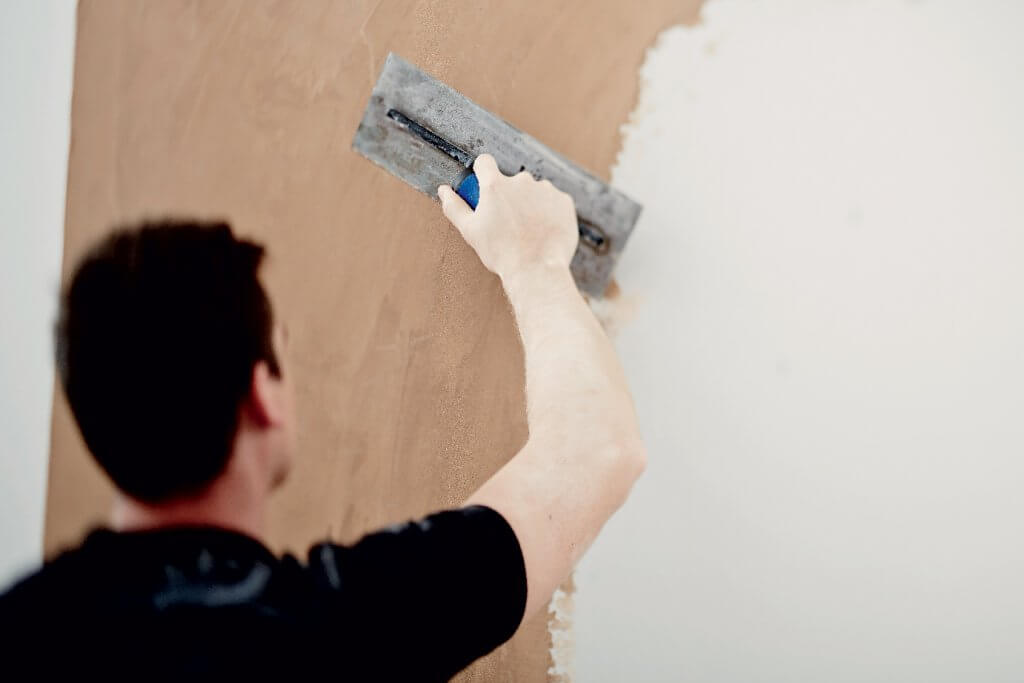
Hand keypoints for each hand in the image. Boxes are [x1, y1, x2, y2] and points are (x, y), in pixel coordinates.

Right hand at [438, 154, 578, 283]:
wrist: (537, 271)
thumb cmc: (500, 253)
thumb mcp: (470, 232)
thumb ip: (454, 207)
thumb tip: (444, 190)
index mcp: (496, 185)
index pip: (485, 162)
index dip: (483, 173)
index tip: (485, 186)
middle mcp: (522, 181)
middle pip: (513, 182)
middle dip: (511, 197)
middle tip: (510, 224)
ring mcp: (546, 189)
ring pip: (535, 192)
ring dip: (532, 205)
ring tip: (530, 232)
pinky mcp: (565, 201)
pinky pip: (554, 202)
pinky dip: (550, 213)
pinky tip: (545, 232)